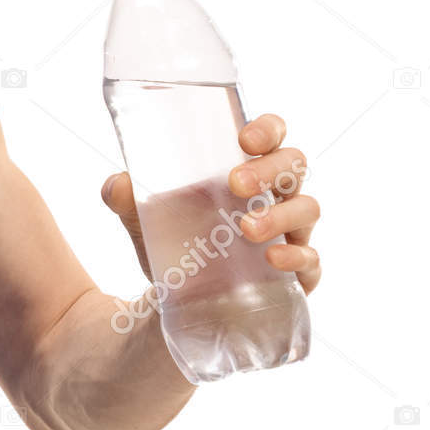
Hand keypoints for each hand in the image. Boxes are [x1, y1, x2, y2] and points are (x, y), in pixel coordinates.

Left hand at [100, 112, 321, 294]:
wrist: (177, 300)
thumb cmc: (174, 239)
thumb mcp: (143, 217)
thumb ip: (126, 197)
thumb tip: (117, 185)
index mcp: (246, 169)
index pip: (272, 136)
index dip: (268, 129)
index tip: (245, 139)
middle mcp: (275, 196)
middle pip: (295, 165)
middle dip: (271, 170)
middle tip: (237, 184)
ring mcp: (290, 233)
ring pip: (307, 209)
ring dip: (281, 215)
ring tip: (246, 228)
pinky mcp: (295, 274)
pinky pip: (312, 262)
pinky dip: (298, 257)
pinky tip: (273, 259)